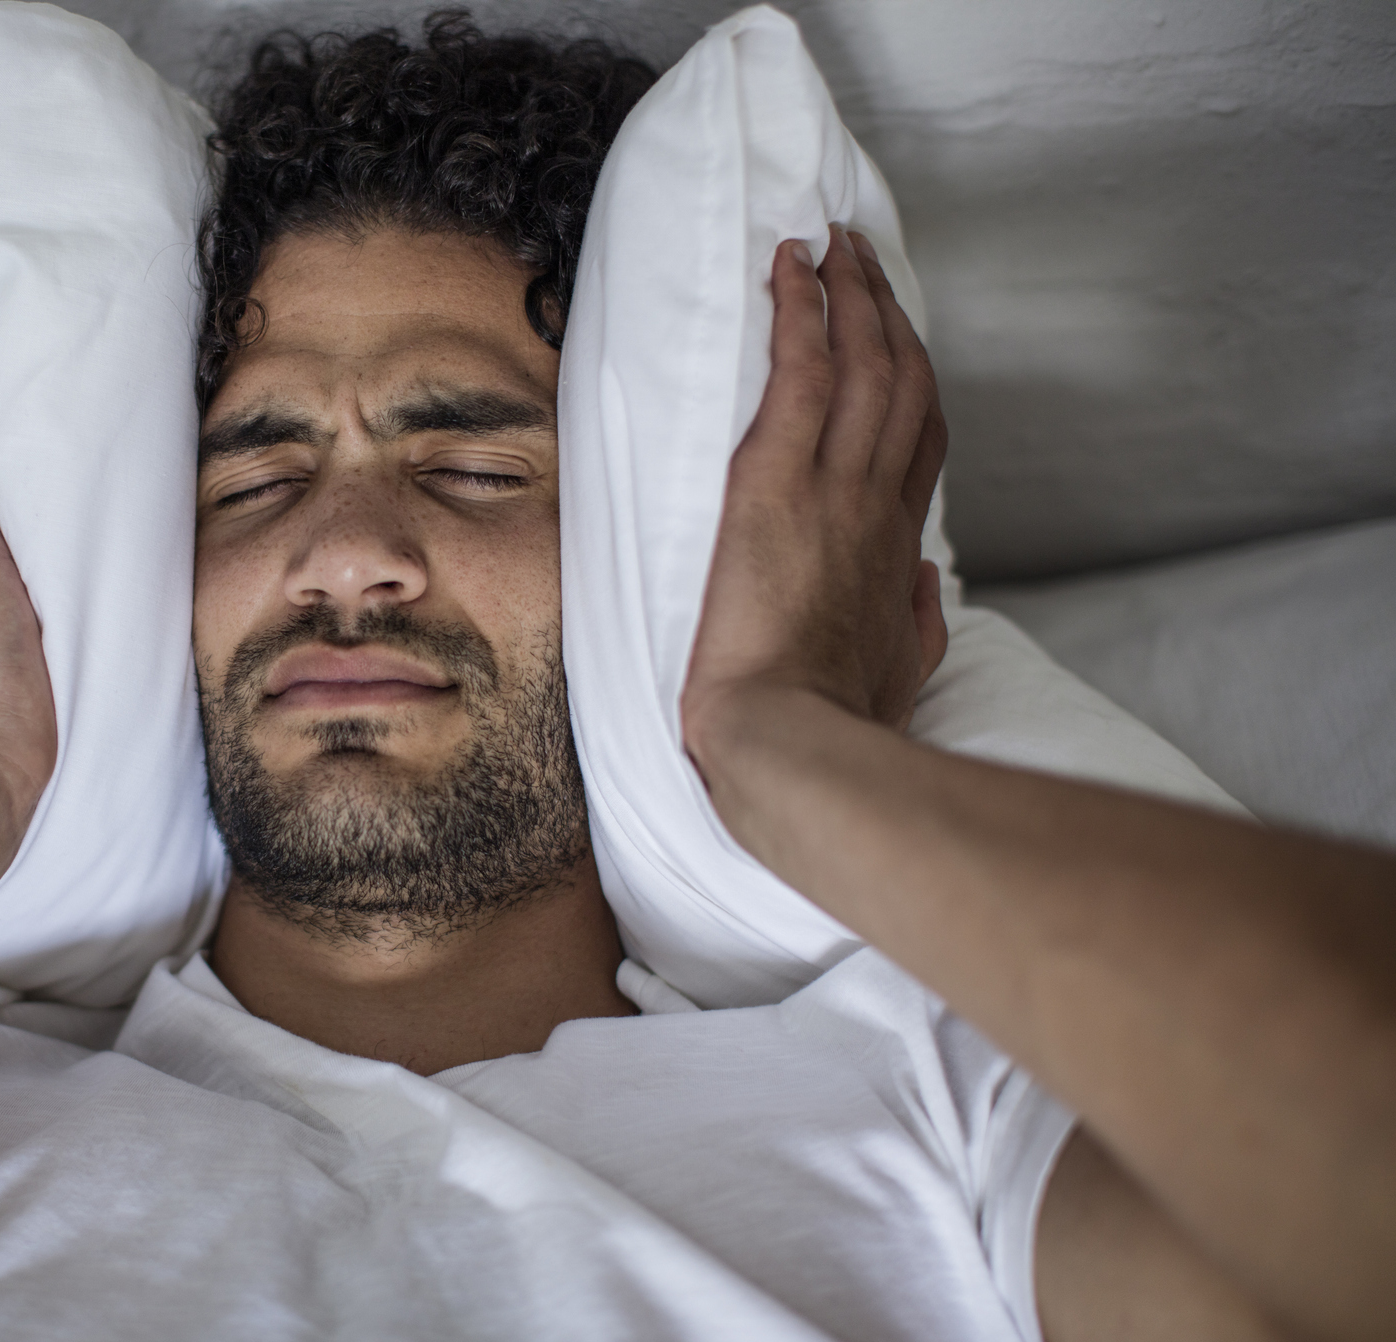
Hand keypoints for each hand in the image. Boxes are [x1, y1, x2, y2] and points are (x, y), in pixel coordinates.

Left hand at [680, 228, 948, 762]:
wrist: (788, 741)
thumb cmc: (834, 722)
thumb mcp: (898, 671)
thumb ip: (918, 620)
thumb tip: (925, 582)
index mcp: (895, 548)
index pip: (918, 442)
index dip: (913, 381)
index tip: (898, 342)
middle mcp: (876, 502)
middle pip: (901, 381)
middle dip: (887, 311)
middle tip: (864, 259)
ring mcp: (832, 486)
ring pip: (861, 361)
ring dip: (849, 292)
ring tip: (831, 242)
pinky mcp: (774, 482)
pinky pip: (799, 371)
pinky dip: (799, 310)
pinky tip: (790, 266)